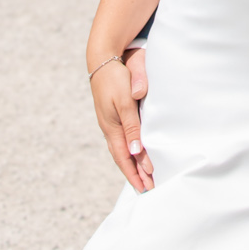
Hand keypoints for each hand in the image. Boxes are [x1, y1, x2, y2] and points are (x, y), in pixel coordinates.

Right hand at [89, 51, 152, 192]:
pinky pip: (121, 139)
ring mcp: (109, 122)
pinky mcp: (112, 115)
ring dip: (132, 164)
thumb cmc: (116, 79)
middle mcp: (109, 128)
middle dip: (134, 174)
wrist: (102, 60)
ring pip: (121, 149)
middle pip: (122, 158)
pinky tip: (133, 153)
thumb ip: (132, 126)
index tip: (145, 188)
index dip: (134, 174)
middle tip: (147, 189)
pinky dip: (128, 151)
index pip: (124, 158)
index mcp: (112, 128)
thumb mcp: (125, 103)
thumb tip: (135, 151)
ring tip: (142, 177)